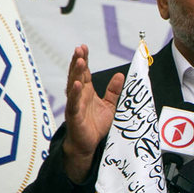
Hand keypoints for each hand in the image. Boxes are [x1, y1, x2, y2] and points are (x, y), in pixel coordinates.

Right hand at [62, 44, 123, 182]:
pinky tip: (76, 84)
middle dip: (78, 61)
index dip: (84, 59)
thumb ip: (113, 91)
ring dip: (76, 72)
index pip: (85, 72)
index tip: (83, 47)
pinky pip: (73, 103)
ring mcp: (75, 105)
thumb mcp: (109, 106)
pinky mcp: (74, 116)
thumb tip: (120, 75)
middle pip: (77, 75)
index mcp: (87, 92)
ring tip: (79, 60)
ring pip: (74, 85)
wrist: (87, 145)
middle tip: (79, 48)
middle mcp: (79, 96)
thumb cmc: (95, 126)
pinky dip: (75, 93)